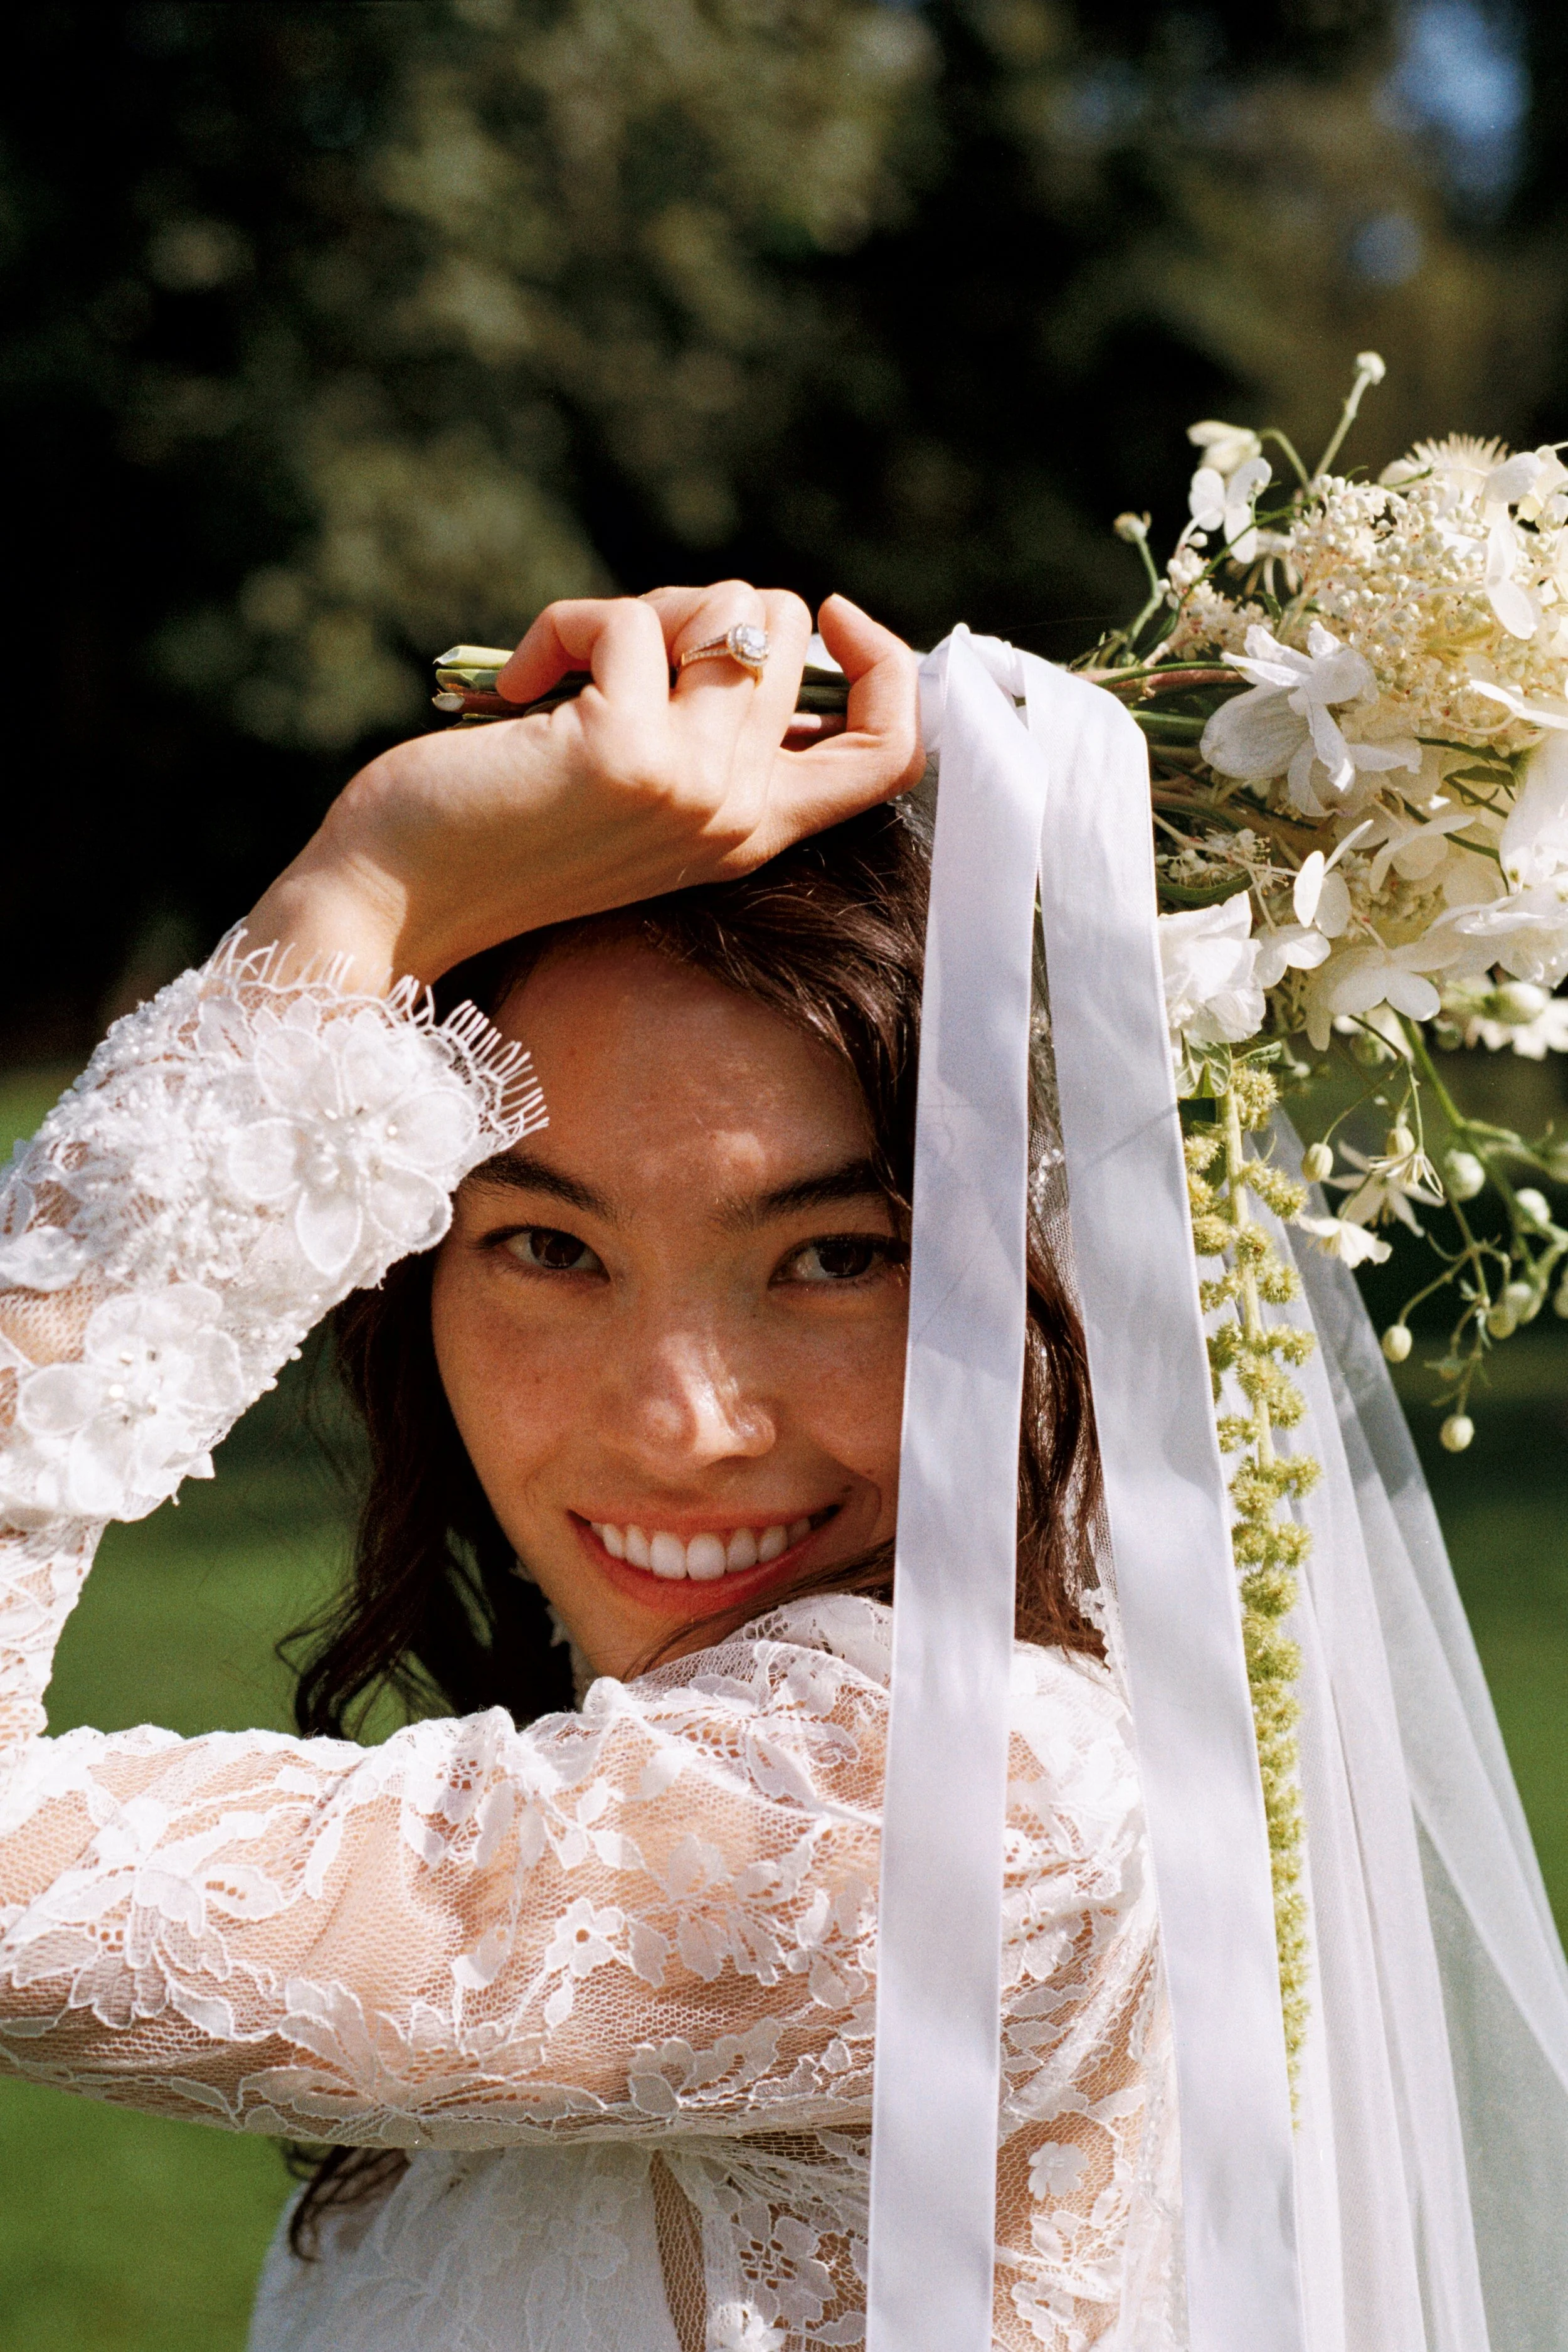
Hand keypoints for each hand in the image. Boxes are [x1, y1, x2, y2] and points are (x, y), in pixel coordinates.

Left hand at [242, 586, 922, 988]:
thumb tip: (743, 623)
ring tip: (572, 667)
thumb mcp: (635, 790)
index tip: (828, 618)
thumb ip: (705, 733)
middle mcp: (737, 813)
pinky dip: (558, 626)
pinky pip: (622, 618)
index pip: (894, 753)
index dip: (886, 667)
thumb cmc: (501, 833)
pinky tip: (515, 685)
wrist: (397, 901)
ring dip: (642, 607)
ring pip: (728, 606)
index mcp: (753, 831)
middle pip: (791, 635)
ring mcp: (689, 785)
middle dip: (705, 606)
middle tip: (622, 657)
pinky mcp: (622, 750)